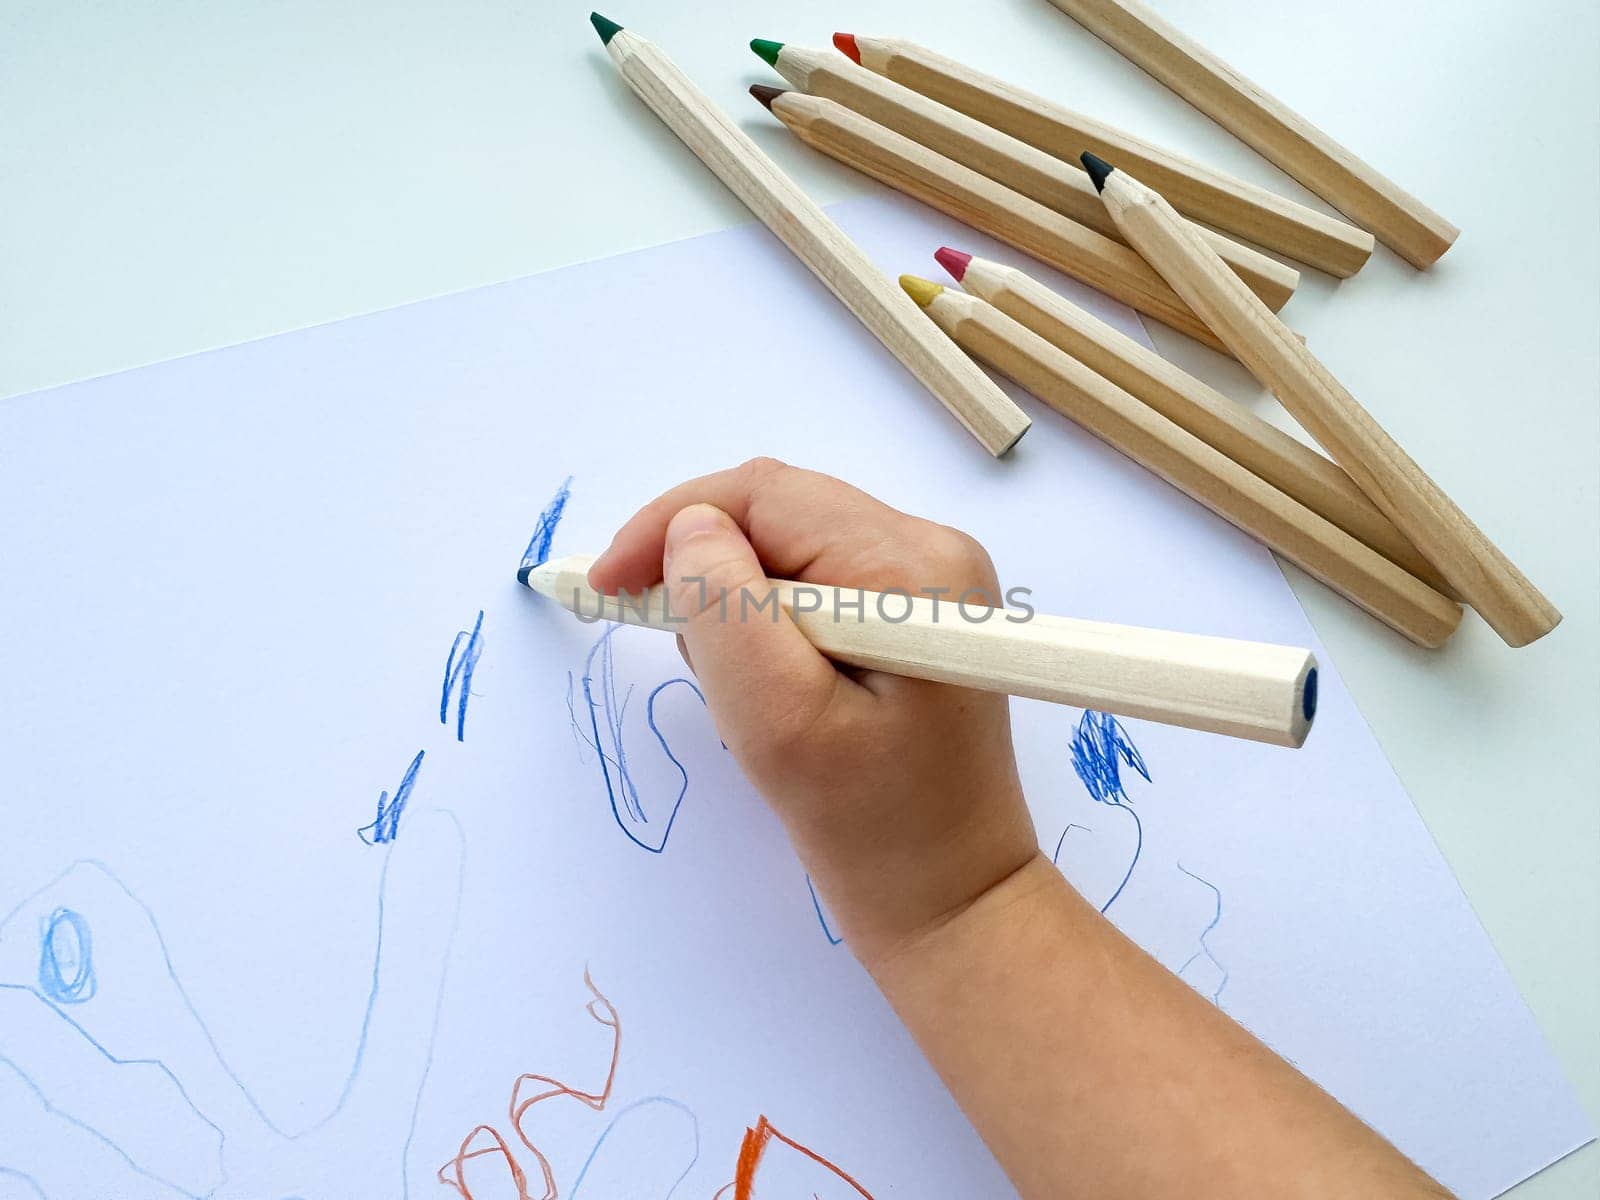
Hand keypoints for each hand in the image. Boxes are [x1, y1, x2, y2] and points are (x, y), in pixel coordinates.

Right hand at [587, 458, 1039, 964]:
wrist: (952, 900)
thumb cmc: (869, 826)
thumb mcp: (779, 719)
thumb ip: (726, 608)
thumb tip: (691, 528)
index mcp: (911, 566)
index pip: (765, 495)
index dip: (671, 524)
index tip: (605, 587)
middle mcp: (932, 552)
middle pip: (779, 514)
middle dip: (702, 566)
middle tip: (663, 641)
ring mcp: (931, 584)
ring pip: (789, 551)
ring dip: (734, 603)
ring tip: (736, 690)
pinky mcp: (917, 619)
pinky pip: (814, 587)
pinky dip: (767, 627)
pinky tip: (770, 691)